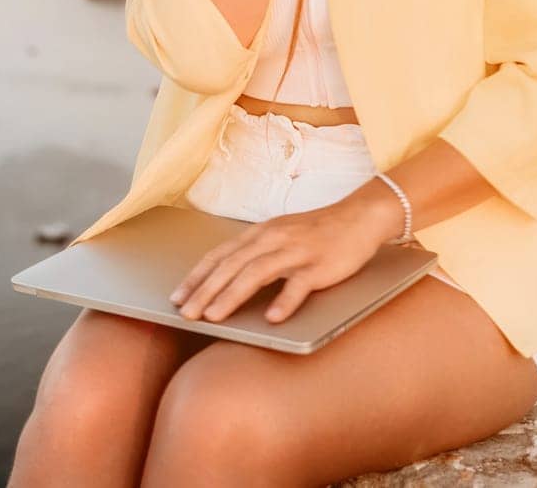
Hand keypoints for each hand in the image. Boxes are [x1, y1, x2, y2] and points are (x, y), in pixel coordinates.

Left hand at [168, 196, 392, 324]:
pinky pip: (299, 284)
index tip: (177, 297)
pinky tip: (272, 319)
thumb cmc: (317, 232)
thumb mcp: (280, 236)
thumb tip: (225, 279)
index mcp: (260, 233)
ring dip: (232, 296)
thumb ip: (256, 254)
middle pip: (231, 266)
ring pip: (257, 273)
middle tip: (186, 314)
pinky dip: (284, 301)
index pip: (220, 255)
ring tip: (214, 317)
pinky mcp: (320, 265)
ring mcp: (296, 251)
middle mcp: (273, 239)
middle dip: (205, 291)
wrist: (360, 217)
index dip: (196, 276)